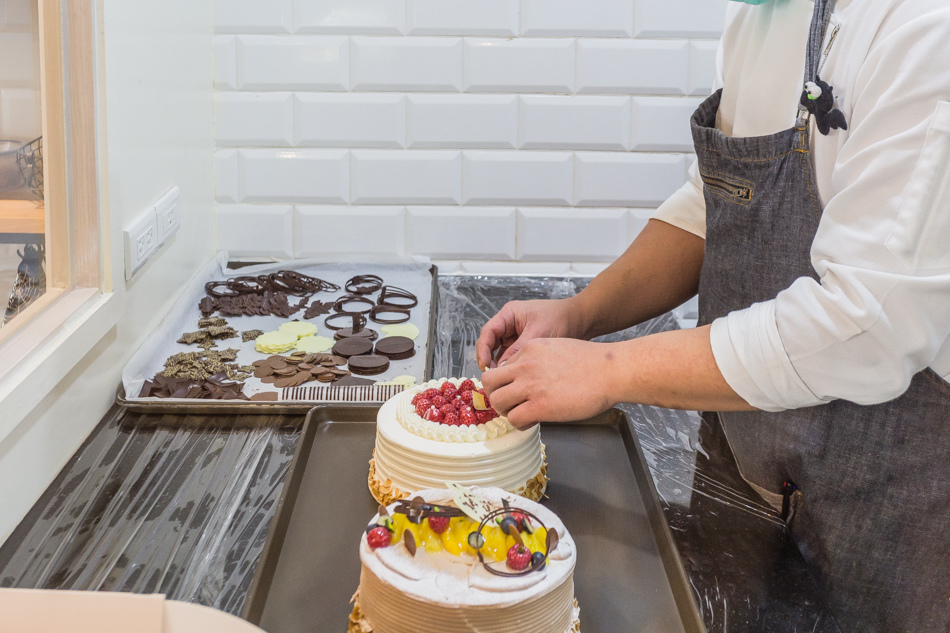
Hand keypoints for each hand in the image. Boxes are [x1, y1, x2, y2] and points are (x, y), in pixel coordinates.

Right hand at [475, 299, 582, 370]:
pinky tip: (512, 378)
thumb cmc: (561, 319)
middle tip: (492, 377)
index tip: (485, 366)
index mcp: (509, 314)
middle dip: (489, 359)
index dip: (483, 349)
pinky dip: (510, 366)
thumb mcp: (538, 334)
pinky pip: (511, 357)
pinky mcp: (525, 345)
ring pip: (500, 352)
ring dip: (500, 365)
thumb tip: (502, 369)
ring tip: (501, 380)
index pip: (488, 332)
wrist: (582, 320)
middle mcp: (510, 324)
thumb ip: (518, 350)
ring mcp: (516, 335)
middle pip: (491, 343)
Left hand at [480, 337, 617, 428]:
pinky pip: (514, 418)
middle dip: (495, 395)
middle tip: (508, 403)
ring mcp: (531, 385)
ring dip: (506, 411)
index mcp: (529, 348)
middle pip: (489, 382)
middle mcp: (525, 365)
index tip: (516, 390)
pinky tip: (532, 421)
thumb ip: (538, 359)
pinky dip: (520, 424)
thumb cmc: (592, 362)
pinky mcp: (540, 405)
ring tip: (521, 413)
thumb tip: (528, 377)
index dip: (506, 382)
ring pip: (497, 401)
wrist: (611, 370)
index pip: (502, 367)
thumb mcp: (557, 348)